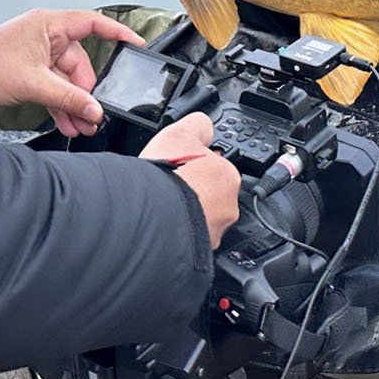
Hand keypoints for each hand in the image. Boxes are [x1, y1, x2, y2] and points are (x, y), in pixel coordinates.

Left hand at [0, 8, 143, 137]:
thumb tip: (94, 109)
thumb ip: (67, 98)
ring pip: (69, 81)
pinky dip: (62, 105)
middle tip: (93, 117)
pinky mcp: (34, 72)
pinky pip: (56, 88)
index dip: (117, 32)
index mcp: (49, 25)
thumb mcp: (33, 84)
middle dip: (87, 94)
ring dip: (75, 104)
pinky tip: (68, 124)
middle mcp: (47, 36)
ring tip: (81, 128)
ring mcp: (41, 55)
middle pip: (82, 64)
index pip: (92, 23)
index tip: (136, 45)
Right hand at [141, 114, 239, 246]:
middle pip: (211, 197)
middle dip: (192, 192)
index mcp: (228, 178)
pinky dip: (176, 234)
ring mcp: (212, 235)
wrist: (150, 217)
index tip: (181, 167)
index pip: (217, 169)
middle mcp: (227, 209)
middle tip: (168, 187)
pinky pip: (187, 242)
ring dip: (184, 214)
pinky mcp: (196, 254)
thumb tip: (204, 124)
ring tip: (161, 208)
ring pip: (200, 221)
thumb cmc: (166, 178)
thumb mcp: (180, 133)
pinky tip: (160, 227)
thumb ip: (197, 126)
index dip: (197, 167)